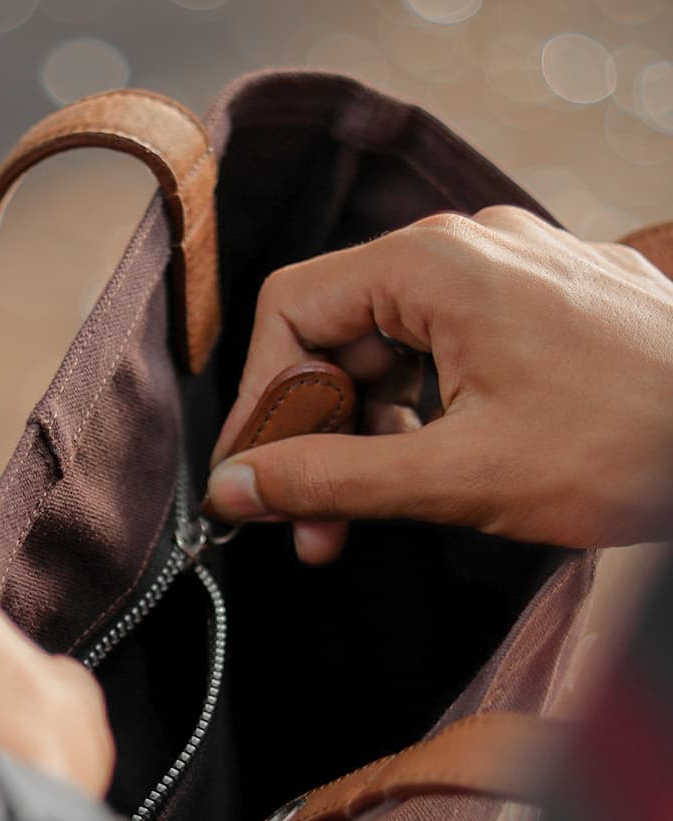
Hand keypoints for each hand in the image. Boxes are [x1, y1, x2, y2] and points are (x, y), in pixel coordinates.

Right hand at [206, 208, 672, 562]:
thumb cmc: (628, 445)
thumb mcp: (457, 474)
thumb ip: (332, 479)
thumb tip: (237, 487)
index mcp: (439, 267)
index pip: (294, 310)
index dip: (261, 400)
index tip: (251, 477)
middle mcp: (472, 252)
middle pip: (342, 333)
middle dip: (315, 433)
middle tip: (306, 522)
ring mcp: (514, 276)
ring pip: (396, 350)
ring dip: (366, 436)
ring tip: (359, 519)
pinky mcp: (546, 309)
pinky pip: (450, 352)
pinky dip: (421, 416)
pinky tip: (426, 474)